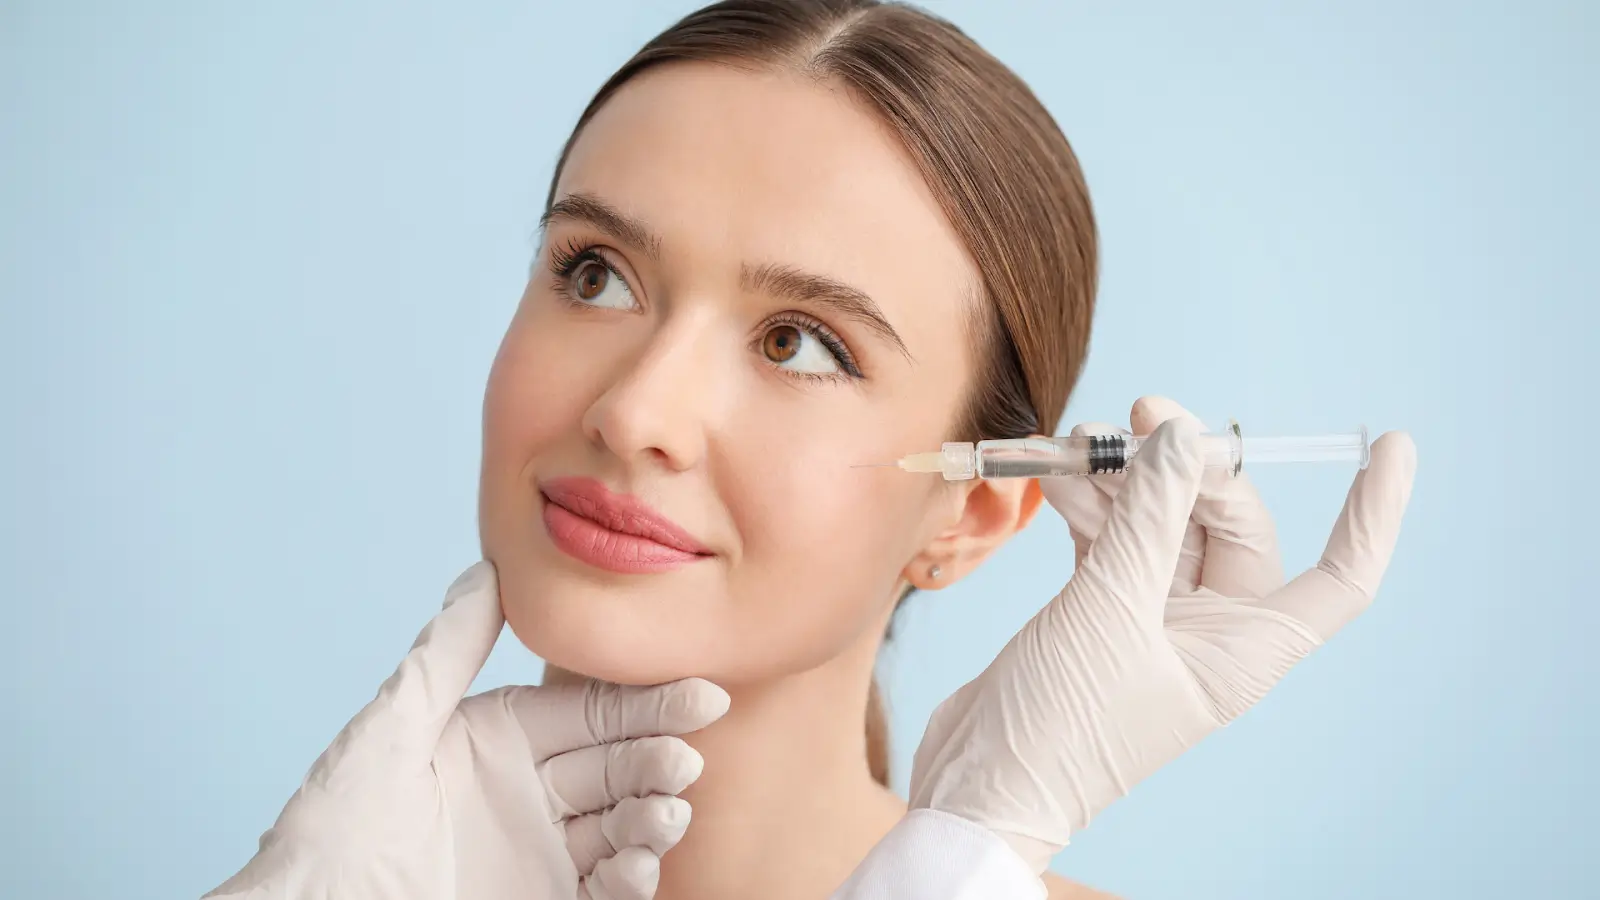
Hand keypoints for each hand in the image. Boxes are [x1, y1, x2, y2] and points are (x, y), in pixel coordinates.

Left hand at [205, 561, 728, 899]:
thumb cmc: (332, 830)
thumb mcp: (391, 728)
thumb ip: (448, 649)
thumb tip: (490, 567)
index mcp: (497, 740)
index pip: (589, 713)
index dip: (645, 703)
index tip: (700, 691)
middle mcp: (525, 793)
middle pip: (616, 767)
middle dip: (656, 759)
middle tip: (684, 759)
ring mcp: (536, 853)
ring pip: (621, 826)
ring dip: (652, 818)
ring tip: (665, 815)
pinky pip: (604, 889)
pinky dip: (632, 878)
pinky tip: (640, 866)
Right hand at [907, 396, 1415, 871]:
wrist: (981, 784)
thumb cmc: (1061, 726)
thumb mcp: (1110, 611)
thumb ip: (1148, 518)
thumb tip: (1183, 436)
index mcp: (1247, 650)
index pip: (1342, 578)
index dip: (1372, 515)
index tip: (1393, 446)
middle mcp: (1212, 631)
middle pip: (1232, 523)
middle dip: (1192, 466)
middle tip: (1143, 416)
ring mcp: (1154, 616)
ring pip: (1164, 521)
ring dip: (1125, 476)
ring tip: (1081, 440)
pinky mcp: (1100, 607)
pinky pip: (1113, 535)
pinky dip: (1089, 502)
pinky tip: (1057, 472)